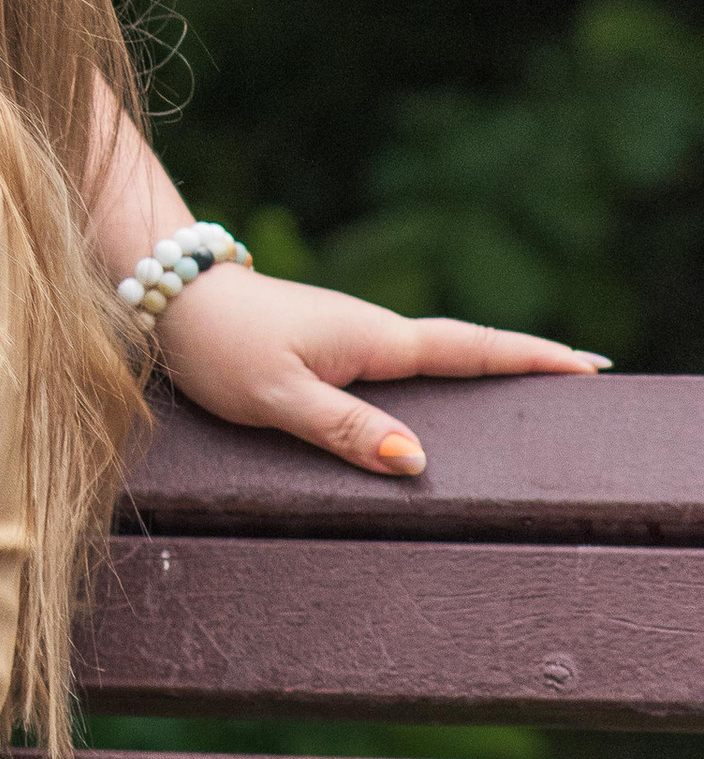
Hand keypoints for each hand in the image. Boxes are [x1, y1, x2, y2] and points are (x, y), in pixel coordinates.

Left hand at [151, 264, 607, 478]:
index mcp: (374, 341)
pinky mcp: (330, 347)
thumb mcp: (279, 398)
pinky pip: (400, 368)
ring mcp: (352, 337)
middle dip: (524, 363)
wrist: (169, 297)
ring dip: (484, 368)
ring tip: (537, 393)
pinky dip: (439, 376)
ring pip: (432, 358)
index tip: (589, 366)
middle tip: (587, 380)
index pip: (470, 349)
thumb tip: (418, 461)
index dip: (531, 358)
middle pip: (464, 351)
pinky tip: (445, 399)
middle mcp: (373, 333)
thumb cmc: (220, 347)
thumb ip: (346, 429)